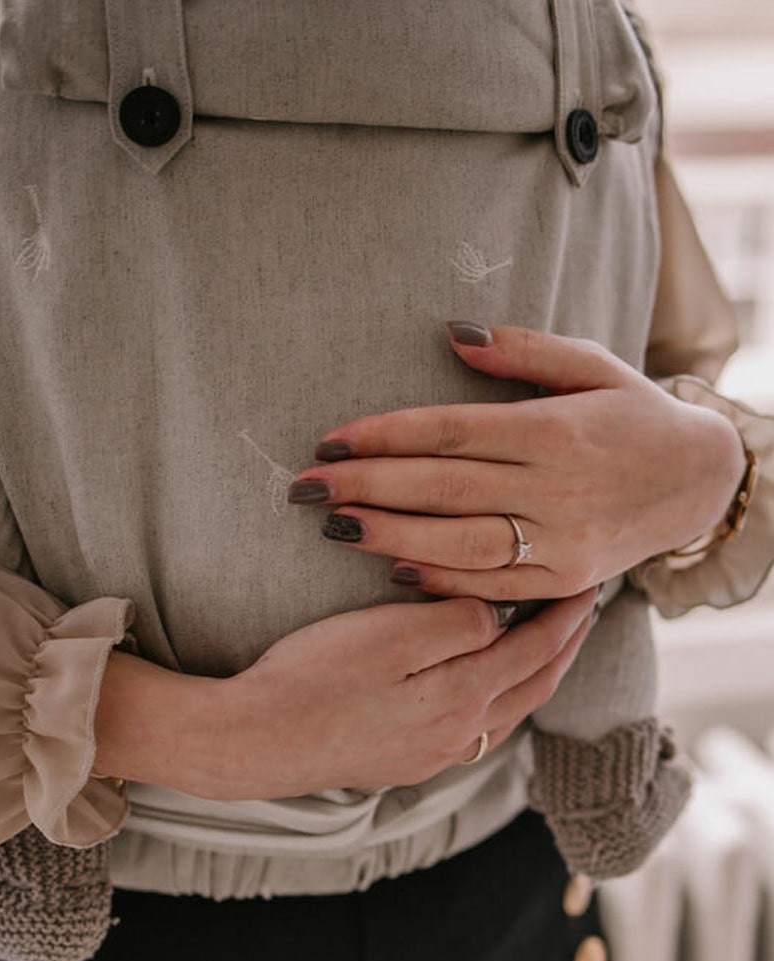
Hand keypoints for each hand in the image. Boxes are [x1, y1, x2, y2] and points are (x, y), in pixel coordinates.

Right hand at [94, 590, 596, 798]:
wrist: (257, 738)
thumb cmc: (314, 678)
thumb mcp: (387, 637)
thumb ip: (454, 624)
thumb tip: (497, 614)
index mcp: (463, 698)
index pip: (536, 649)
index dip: (566, 614)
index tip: (588, 581)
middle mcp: (459, 734)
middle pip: (532, 686)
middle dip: (564, 646)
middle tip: (582, 612)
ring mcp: (431, 753)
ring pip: (507, 712)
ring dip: (534, 675)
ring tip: (546, 645)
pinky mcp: (404, 760)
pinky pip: (476, 729)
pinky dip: (498, 699)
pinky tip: (485, 687)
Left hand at [288, 323, 745, 600]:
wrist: (698, 480)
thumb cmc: (633, 413)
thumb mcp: (591, 364)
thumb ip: (521, 350)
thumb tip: (450, 333)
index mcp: (556, 430)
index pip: (451, 432)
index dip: (384, 436)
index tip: (329, 439)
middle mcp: (557, 488)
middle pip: (443, 489)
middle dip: (366, 488)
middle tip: (304, 488)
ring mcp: (563, 541)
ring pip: (461, 543)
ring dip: (390, 537)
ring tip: (333, 527)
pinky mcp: (566, 580)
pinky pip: (494, 586)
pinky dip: (442, 580)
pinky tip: (393, 567)